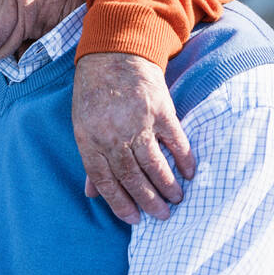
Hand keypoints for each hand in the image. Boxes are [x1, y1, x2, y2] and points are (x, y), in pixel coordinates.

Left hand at [72, 52, 195, 224]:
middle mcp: (112, 135)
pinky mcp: (160, 110)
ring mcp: (137, 122)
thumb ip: (91, 161)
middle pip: (131, 177)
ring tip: (177, 199)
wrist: (113, 54)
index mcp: (90, 140)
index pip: (105, 181)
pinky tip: (190, 172)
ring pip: (154, 164)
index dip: (120, 203)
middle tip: (163, 216)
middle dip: (148, 201)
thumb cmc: (94, 94)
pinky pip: (175, 142)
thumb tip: (91, 194)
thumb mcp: (83, 126)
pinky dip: (184, 159)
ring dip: (167, 186)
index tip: (134, 220)